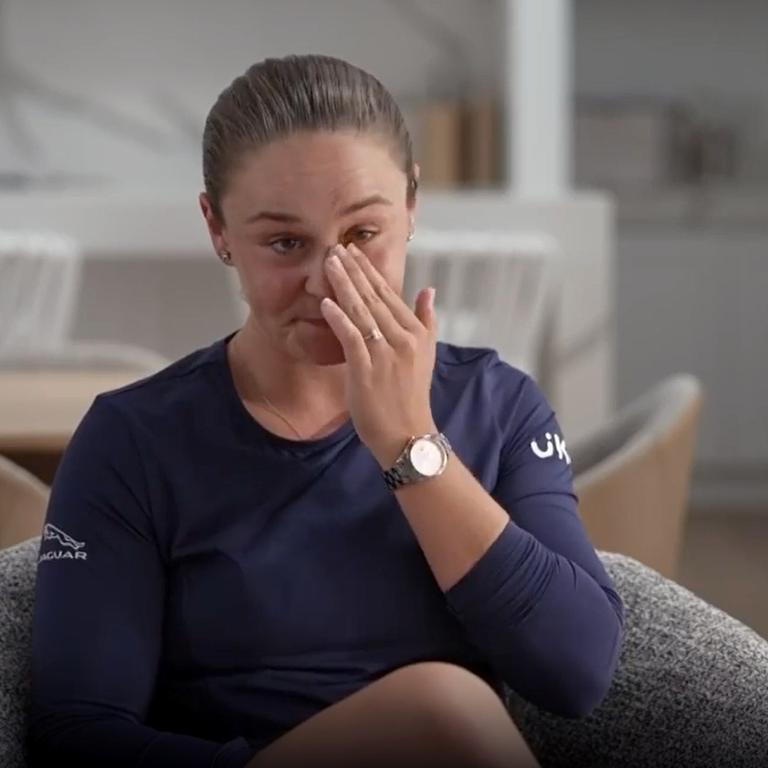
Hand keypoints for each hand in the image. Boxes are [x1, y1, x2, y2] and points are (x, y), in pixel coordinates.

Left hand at [319, 242, 438, 467]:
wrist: (408, 434)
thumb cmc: (411, 396)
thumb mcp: (427, 355)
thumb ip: (426, 320)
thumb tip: (429, 290)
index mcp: (415, 333)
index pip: (389, 294)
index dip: (369, 271)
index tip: (353, 251)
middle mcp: (402, 338)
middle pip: (373, 297)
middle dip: (352, 270)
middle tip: (335, 247)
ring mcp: (385, 353)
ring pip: (361, 311)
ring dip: (343, 285)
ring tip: (328, 263)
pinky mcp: (367, 370)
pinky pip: (351, 338)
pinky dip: (339, 319)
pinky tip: (327, 303)